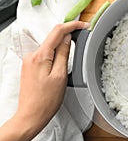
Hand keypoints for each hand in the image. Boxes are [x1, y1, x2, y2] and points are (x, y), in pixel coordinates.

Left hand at [0, 21, 89, 140]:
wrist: (31, 115)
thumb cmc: (46, 100)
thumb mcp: (60, 75)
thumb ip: (63, 54)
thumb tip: (67, 39)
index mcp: (40, 56)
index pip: (57, 32)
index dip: (72, 25)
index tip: (83, 25)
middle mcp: (32, 56)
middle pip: (53, 38)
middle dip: (68, 35)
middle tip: (82, 37)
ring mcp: (30, 61)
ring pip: (49, 47)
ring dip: (61, 46)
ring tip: (73, 54)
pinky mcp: (30, 67)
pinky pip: (45, 55)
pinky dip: (55, 54)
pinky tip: (61, 63)